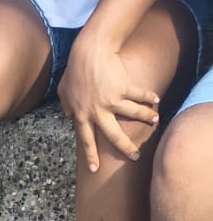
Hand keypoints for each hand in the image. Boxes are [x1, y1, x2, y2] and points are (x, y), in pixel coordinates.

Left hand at [58, 31, 159, 172]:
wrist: (90, 51)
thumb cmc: (75, 69)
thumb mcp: (64, 90)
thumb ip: (66, 105)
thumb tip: (69, 117)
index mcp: (81, 115)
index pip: (86, 140)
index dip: (91, 155)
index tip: (95, 169)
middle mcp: (98, 112)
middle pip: (113, 136)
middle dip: (126, 147)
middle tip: (135, 156)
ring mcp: (112, 100)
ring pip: (133, 114)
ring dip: (146, 117)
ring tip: (155, 120)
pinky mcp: (124, 87)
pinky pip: (140, 94)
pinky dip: (149, 97)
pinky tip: (156, 99)